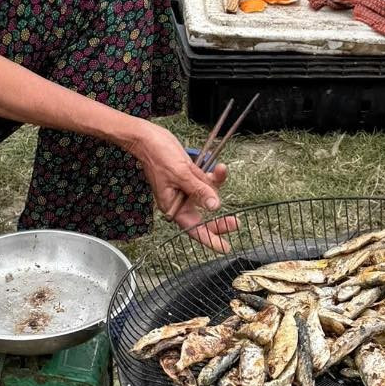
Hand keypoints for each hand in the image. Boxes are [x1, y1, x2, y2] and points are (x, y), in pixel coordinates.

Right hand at [129, 121, 238, 252]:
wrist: (149, 138)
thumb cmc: (158, 156)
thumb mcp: (182, 174)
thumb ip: (199, 190)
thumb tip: (215, 206)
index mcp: (173, 207)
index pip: (193, 229)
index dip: (209, 239)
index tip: (224, 248)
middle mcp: (180, 201)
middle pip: (204, 217)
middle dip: (219, 219)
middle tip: (236, 223)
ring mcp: (186, 190)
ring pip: (208, 196)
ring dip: (216, 185)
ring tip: (220, 171)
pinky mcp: (190, 178)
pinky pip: (206, 181)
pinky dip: (214, 175)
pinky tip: (219, 167)